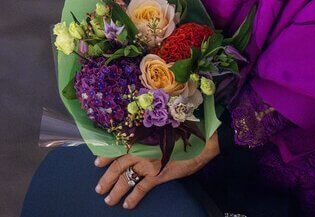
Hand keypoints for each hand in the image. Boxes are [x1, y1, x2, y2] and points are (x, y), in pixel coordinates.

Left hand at [94, 131, 219, 208]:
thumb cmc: (183, 130)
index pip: (118, 146)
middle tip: (99, 188)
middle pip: (118, 165)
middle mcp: (141, 149)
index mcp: (141, 136)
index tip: (97, 162)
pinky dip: (132, 198)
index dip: (106, 155)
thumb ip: (148, 134)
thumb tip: (139, 139)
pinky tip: (127, 205)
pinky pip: (141, 189)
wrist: (200, 139)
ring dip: (115, 191)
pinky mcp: (158, 174)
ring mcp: (148, 162)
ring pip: (126, 179)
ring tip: (109, 200)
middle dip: (107, 178)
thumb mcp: (162, 127)